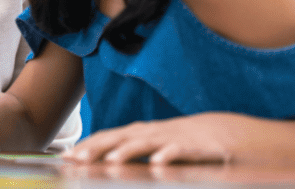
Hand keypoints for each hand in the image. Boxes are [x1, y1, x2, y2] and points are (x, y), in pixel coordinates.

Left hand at [63, 113, 243, 164]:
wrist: (228, 132)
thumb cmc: (188, 142)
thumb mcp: (157, 146)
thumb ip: (134, 151)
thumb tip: (105, 161)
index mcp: (143, 133)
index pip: (109, 137)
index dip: (88, 145)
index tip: (67, 157)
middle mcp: (154, 132)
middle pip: (120, 138)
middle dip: (96, 148)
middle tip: (75, 160)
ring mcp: (174, 137)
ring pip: (146, 143)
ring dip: (127, 151)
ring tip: (108, 161)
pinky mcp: (196, 146)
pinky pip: (181, 150)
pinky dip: (169, 154)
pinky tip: (158, 163)